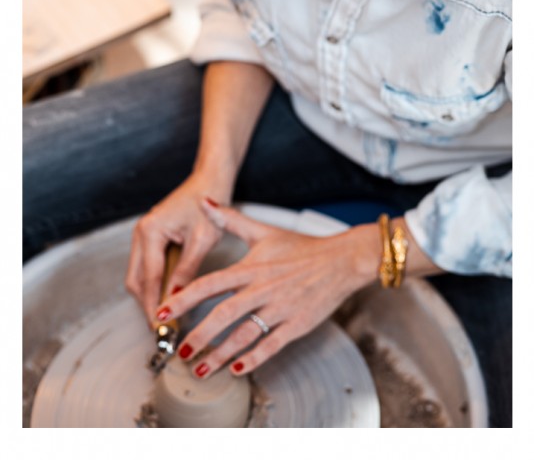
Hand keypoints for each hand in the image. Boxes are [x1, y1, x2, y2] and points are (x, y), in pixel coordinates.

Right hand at [125, 174, 231, 325]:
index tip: (162, 329)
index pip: (149, 279)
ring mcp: (143, 234)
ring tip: (167, 319)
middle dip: (147, 305)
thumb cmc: (210, 204)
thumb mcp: (203, 239)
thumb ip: (187, 270)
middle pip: (136, 280)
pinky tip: (168, 297)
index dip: (155, 306)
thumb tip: (176, 300)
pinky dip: (154, 284)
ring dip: (149, 296)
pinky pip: (146, 267)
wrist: (210, 181)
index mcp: (150, 231)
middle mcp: (140, 233)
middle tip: (163, 330)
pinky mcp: (150, 237)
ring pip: (138, 275)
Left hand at [156, 200, 378, 377]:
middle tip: (179, 350)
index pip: (210, 283)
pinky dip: (254, 358)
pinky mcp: (297, 325)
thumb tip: (204, 203)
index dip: (184, 298)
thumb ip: (230, 219)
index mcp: (252, 267)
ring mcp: (280, 309)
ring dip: (221, 354)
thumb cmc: (302, 247)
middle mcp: (263, 289)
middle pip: (224, 314)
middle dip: (199, 334)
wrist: (342, 260)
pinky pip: (272, 345)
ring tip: (200, 369)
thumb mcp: (264, 231)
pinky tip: (238, 369)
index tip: (164, 311)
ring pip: (245, 335)